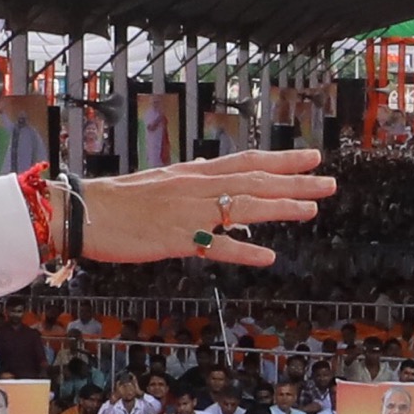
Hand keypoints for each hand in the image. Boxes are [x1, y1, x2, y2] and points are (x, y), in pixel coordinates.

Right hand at [83, 155, 336, 270]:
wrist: (84, 212)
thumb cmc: (117, 199)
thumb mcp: (159, 180)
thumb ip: (187, 177)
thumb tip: (205, 166)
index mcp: (193, 173)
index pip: (246, 161)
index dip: (282, 159)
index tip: (313, 156)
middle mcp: (196, 187)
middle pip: (254, 181)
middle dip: (295, 181)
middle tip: (330, 182)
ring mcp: (188, 213)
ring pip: (242, 207)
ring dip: (280, 207)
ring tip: (312, 209)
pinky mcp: (176, 240)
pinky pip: (214, 247)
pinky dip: (243, 251)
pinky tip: (268, 257)